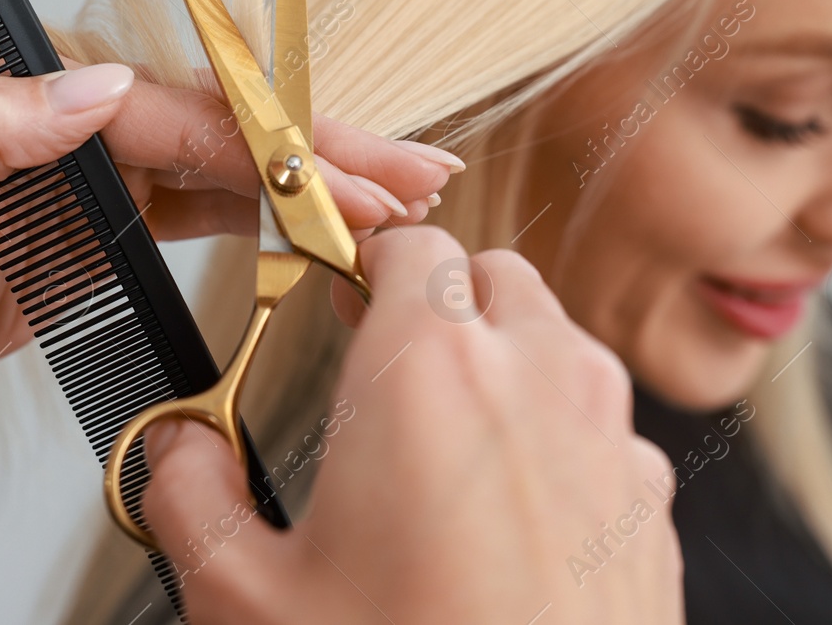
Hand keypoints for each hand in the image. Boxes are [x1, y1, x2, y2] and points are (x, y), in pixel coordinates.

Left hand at [0, 64, 456, 400]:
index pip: (180, 116)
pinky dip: (270, 216)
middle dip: (325, 152)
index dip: (271, 145)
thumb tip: (93, 82)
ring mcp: (105, 174)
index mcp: (42, 106)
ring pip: (231, 168)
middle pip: (225, 131)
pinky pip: (207, 210)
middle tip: (412, 176)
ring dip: (314, 183)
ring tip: (395, 198)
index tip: (344, 171)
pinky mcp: (114, 221)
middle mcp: (83, 127)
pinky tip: (323, 224)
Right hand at [140, 227, 683, 624]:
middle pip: (492, 278)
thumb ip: (189, 490)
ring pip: (557, 347)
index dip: (363, 259)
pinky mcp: (654, 511)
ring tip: (441, 450)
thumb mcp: (244, 598)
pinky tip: (506, 520)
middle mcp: (539, 382)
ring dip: (502, 363)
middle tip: (381, 364)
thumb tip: (177, 448)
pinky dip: (557, 442)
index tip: (335, 289)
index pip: (408, 243)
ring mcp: (611, 444)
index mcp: (431, 371)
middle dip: (437, 301)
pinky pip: (603, 431)